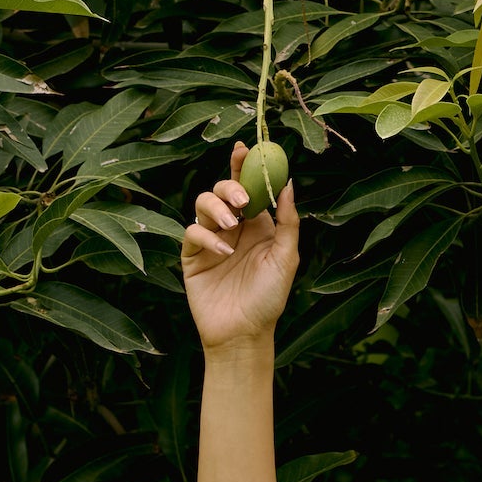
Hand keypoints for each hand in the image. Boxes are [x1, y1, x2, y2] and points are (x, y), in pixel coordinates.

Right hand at [182, 142, 300, 352]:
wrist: (243, 334)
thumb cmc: (269, 298)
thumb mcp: (287, 258)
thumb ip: (288, 221)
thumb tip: (289, 184)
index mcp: (258, 225)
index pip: (249, 187)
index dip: (244, 165)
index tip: (246, 148)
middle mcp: (233, 228)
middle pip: (222, 188)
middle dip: (230, 185)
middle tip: (242, 199)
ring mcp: (211, 240)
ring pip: (203, 203)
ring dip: (216, 207)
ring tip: (231, 226)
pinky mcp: (192, 256)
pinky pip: (192, 232)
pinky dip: (206, 236)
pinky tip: (223, 253)